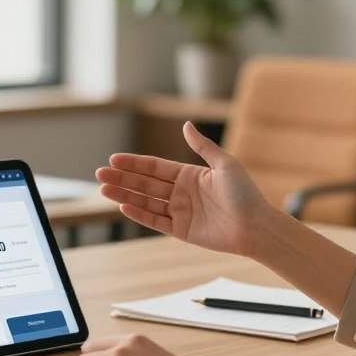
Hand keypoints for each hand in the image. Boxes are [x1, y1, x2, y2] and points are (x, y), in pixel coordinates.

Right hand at [96, 121, 271, 256]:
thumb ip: (202, 147)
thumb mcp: (225, 164)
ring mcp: (180, 212)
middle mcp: (182, 192)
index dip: (134, 163)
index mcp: (190, 174)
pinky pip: (156, 220)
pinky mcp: (182, 230)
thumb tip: (186, 125)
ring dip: (124, 194)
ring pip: (146, 201)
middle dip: (122, 178)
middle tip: (99, 173)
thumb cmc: (245, 193)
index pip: (155, 167)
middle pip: (145, 184)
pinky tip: (123, 205)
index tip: (114, 159)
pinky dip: (139, 213)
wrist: (256, 226)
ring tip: (103, 189)